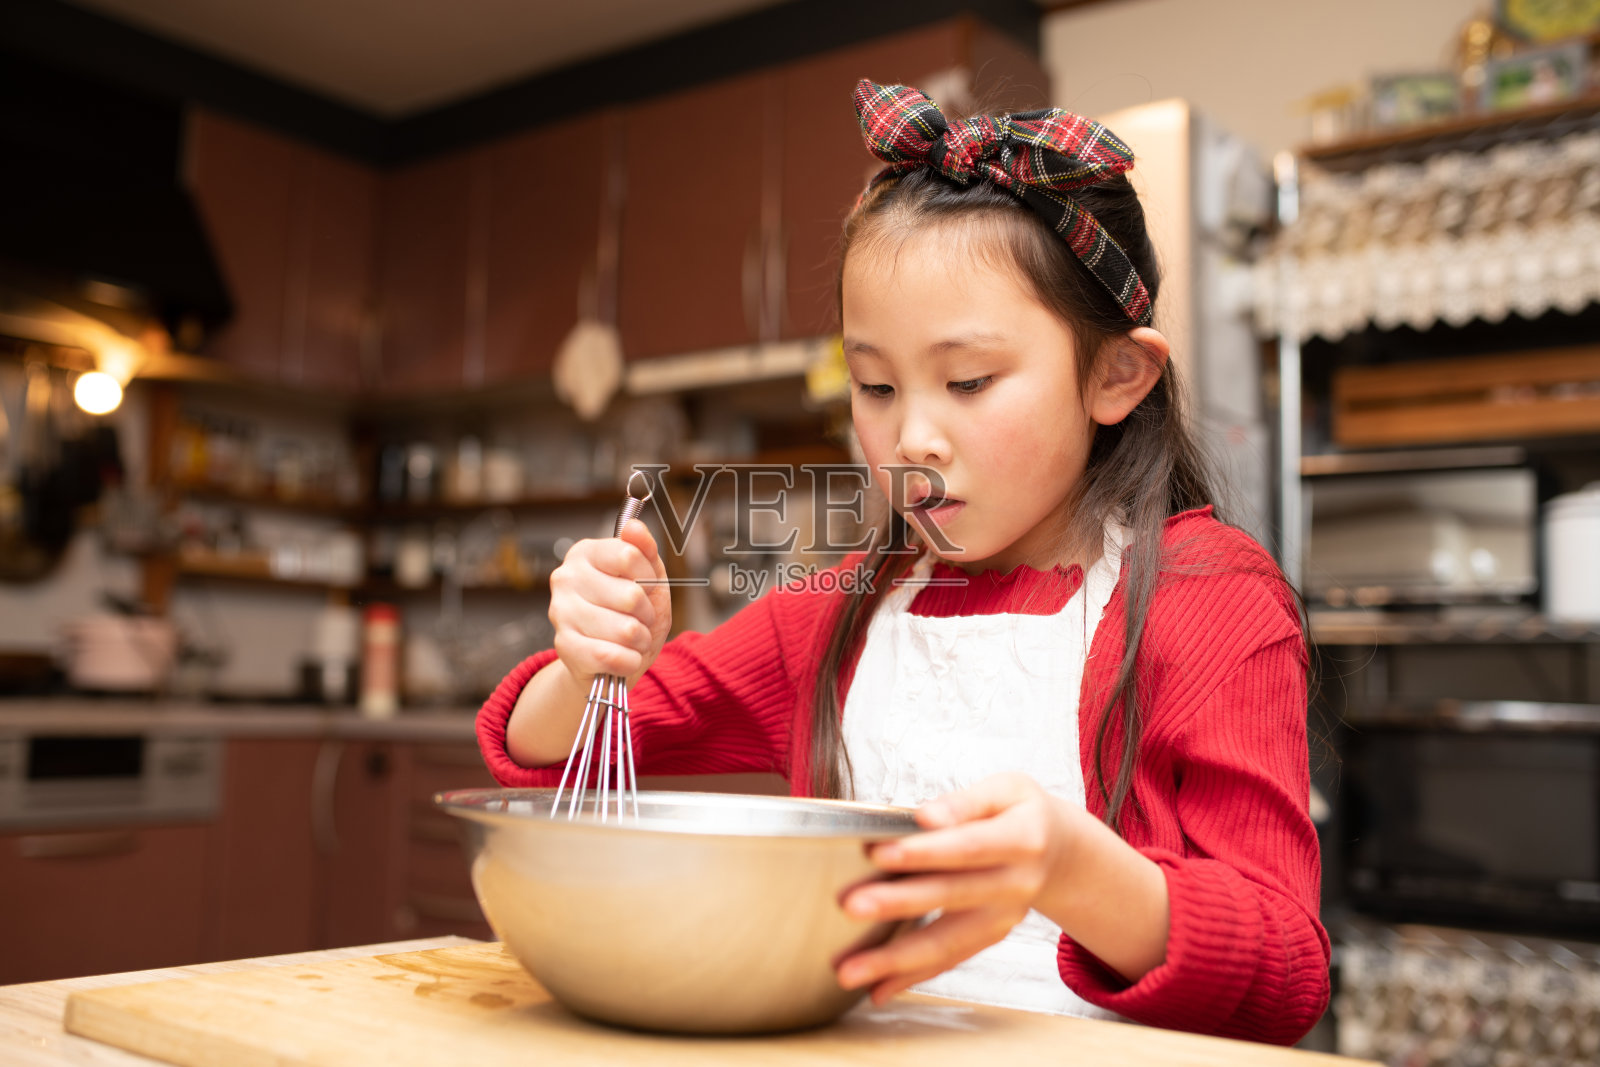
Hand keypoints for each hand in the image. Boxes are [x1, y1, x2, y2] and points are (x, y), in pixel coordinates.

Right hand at [547, 519, 671, 687]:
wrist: (611, 659)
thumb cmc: (630, 614)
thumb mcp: (648, 577)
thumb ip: (645, 549)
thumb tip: (634, 526)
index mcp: (585, 553)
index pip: (630, 555)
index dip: (650, 578)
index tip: (647, 588)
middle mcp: (566, 578)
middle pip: (631, 596)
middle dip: (646, 615)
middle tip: (639, 619)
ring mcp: (560, 612)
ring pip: (626, 630)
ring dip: (640, 641)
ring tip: (631, 640)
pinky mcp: (563, 646)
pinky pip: (611, 656)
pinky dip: (629, 661)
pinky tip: (623, 657)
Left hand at [835, 773, 1081, 1004]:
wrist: (1062, 853)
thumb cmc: (1022, 813)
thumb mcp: (1007, 790)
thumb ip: (965, 802)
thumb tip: (925, 815)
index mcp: (1021, 839)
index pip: (966, 847)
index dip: (923, 852)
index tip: (876, 852)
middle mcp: (1016, 884)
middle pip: (951, 896)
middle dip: (897, 904)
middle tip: (851, 906)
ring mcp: (1004, 917)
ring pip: (948, 942)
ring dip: (897, 959)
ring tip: (850, 971)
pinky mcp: (990, 938)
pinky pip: (950, 960)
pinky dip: (913, 977)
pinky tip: (878, 989)